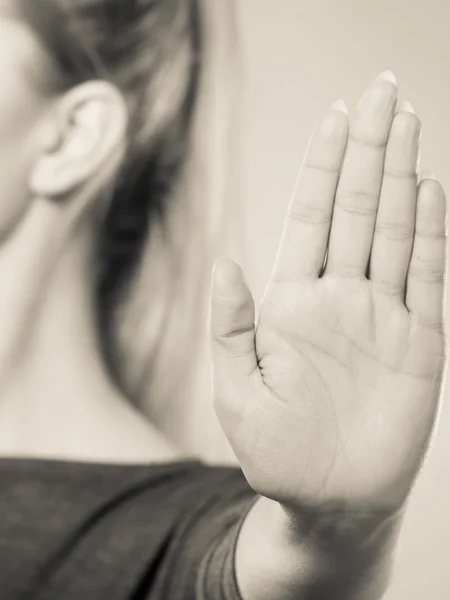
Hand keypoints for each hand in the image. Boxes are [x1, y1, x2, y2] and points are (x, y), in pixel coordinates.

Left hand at [209, 71, 447, 517]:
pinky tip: (427, 189)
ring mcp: (383, 315)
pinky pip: (427, 276)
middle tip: (381, 91)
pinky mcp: (420, 343)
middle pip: (356, 207)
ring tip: (407, 120)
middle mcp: (341, 296)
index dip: (324, 165)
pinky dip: (428, 232)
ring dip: (401, 174)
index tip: (336, 116)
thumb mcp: (239, 391)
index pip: (313, 216)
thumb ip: (231, 326)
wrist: (330, 501)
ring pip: (393, 228)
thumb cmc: (278, 453)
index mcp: (294, 302)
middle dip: (368, 149)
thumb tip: (223, 260)